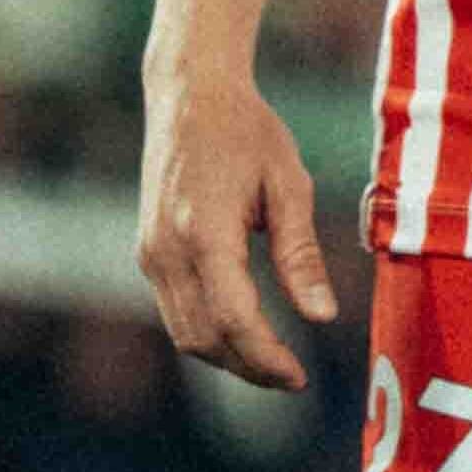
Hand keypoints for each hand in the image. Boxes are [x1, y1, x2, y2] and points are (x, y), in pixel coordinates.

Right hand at [138, 60, 338, 387]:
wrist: (189, 94)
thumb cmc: (248, 132)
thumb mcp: (289, 186)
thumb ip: (301, 255)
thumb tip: (323, 317)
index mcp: (204, 231)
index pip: (233, 318)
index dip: (266, 357)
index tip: (300, 377)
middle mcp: (167, 249)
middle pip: (204, 338)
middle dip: (249, 368)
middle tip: (293, 378)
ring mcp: (151, 252)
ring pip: (184, 333)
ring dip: (227, 358)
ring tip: (273, 362)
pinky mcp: (148, 252)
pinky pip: (175, 312)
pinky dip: (208, 334)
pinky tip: (244, 333)